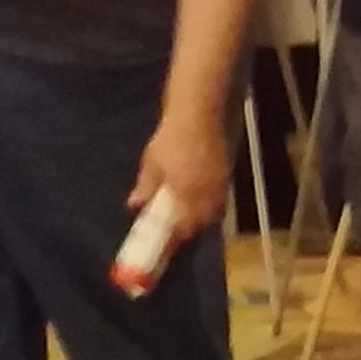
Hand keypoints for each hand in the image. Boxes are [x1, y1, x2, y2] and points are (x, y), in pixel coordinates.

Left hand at [128, 107, 231, 238]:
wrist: (198, 115)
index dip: (172, 239)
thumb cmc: (171, 138)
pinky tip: (199, 200)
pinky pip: (218, 201)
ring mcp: (219, 188)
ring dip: (199, 219)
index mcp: (185, 195)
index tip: (162, 244)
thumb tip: (135, 205)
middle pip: (199, 224)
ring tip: (186, 216)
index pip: (181, 228)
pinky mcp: (226, 177)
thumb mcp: (152, 162)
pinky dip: (208, 206)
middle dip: (186, 230)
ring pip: (211, 214)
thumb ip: (146, 187)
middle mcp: (205, 196)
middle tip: (173, 230)